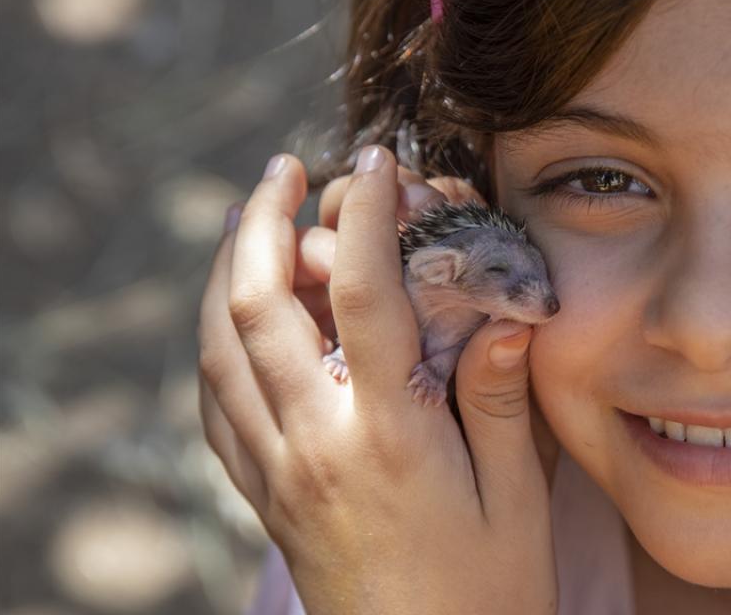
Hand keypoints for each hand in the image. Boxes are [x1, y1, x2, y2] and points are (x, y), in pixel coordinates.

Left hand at [197, 147, 558, 614]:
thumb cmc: (484, 595)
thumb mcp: (516, 501)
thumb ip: (498, 402)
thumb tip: (505, 314)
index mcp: (384, 436)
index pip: (360, 296)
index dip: (365, 214)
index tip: (375, 159)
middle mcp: (313, 444)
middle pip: (254, 308)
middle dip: (262, 221)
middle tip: (287, 167)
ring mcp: (277, 473)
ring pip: (217, 351)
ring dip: (223, 275)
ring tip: (251, 221)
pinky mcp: (265, 499)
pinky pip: (215, 408)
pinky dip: (214, 346)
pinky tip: (234, 322)